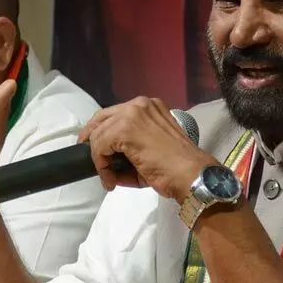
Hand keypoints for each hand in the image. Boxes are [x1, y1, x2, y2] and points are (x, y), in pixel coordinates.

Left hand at [80, 96, 215, 201]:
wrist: (190, 174)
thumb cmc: (174, 167)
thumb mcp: (148, 151)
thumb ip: (128, 150)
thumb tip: (108, 164)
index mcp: (148, 107)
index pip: (114, 115)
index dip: (102, 133)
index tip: (100, 153)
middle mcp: (139, 105)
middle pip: (101, 118)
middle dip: (92, 139)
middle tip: (93, 160)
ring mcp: (131, 114)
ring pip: (99, 134)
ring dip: (99, 158)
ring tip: (109, 177)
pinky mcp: (125, 129)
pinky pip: (100, 146)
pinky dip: (100, 164)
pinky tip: (110, 178)